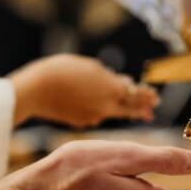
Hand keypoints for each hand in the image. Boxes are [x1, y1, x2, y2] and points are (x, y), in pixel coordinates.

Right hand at [10, 54, 159, 127]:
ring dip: (122, 109)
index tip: (155, 95)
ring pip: (113, 111)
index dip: (146, 94)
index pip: (136, 93)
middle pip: (130, 108)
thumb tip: (126, 84)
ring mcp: (94, 117)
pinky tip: (99, 104)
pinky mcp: (82, 122)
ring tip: (136, 111)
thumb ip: (110, 77)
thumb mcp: (88, 66)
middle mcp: (106, 107)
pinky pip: (96, 114)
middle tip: (153, 107)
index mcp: (111, 89)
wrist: (35, 91)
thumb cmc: (60, 71)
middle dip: (142, 106)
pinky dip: (101, 109)